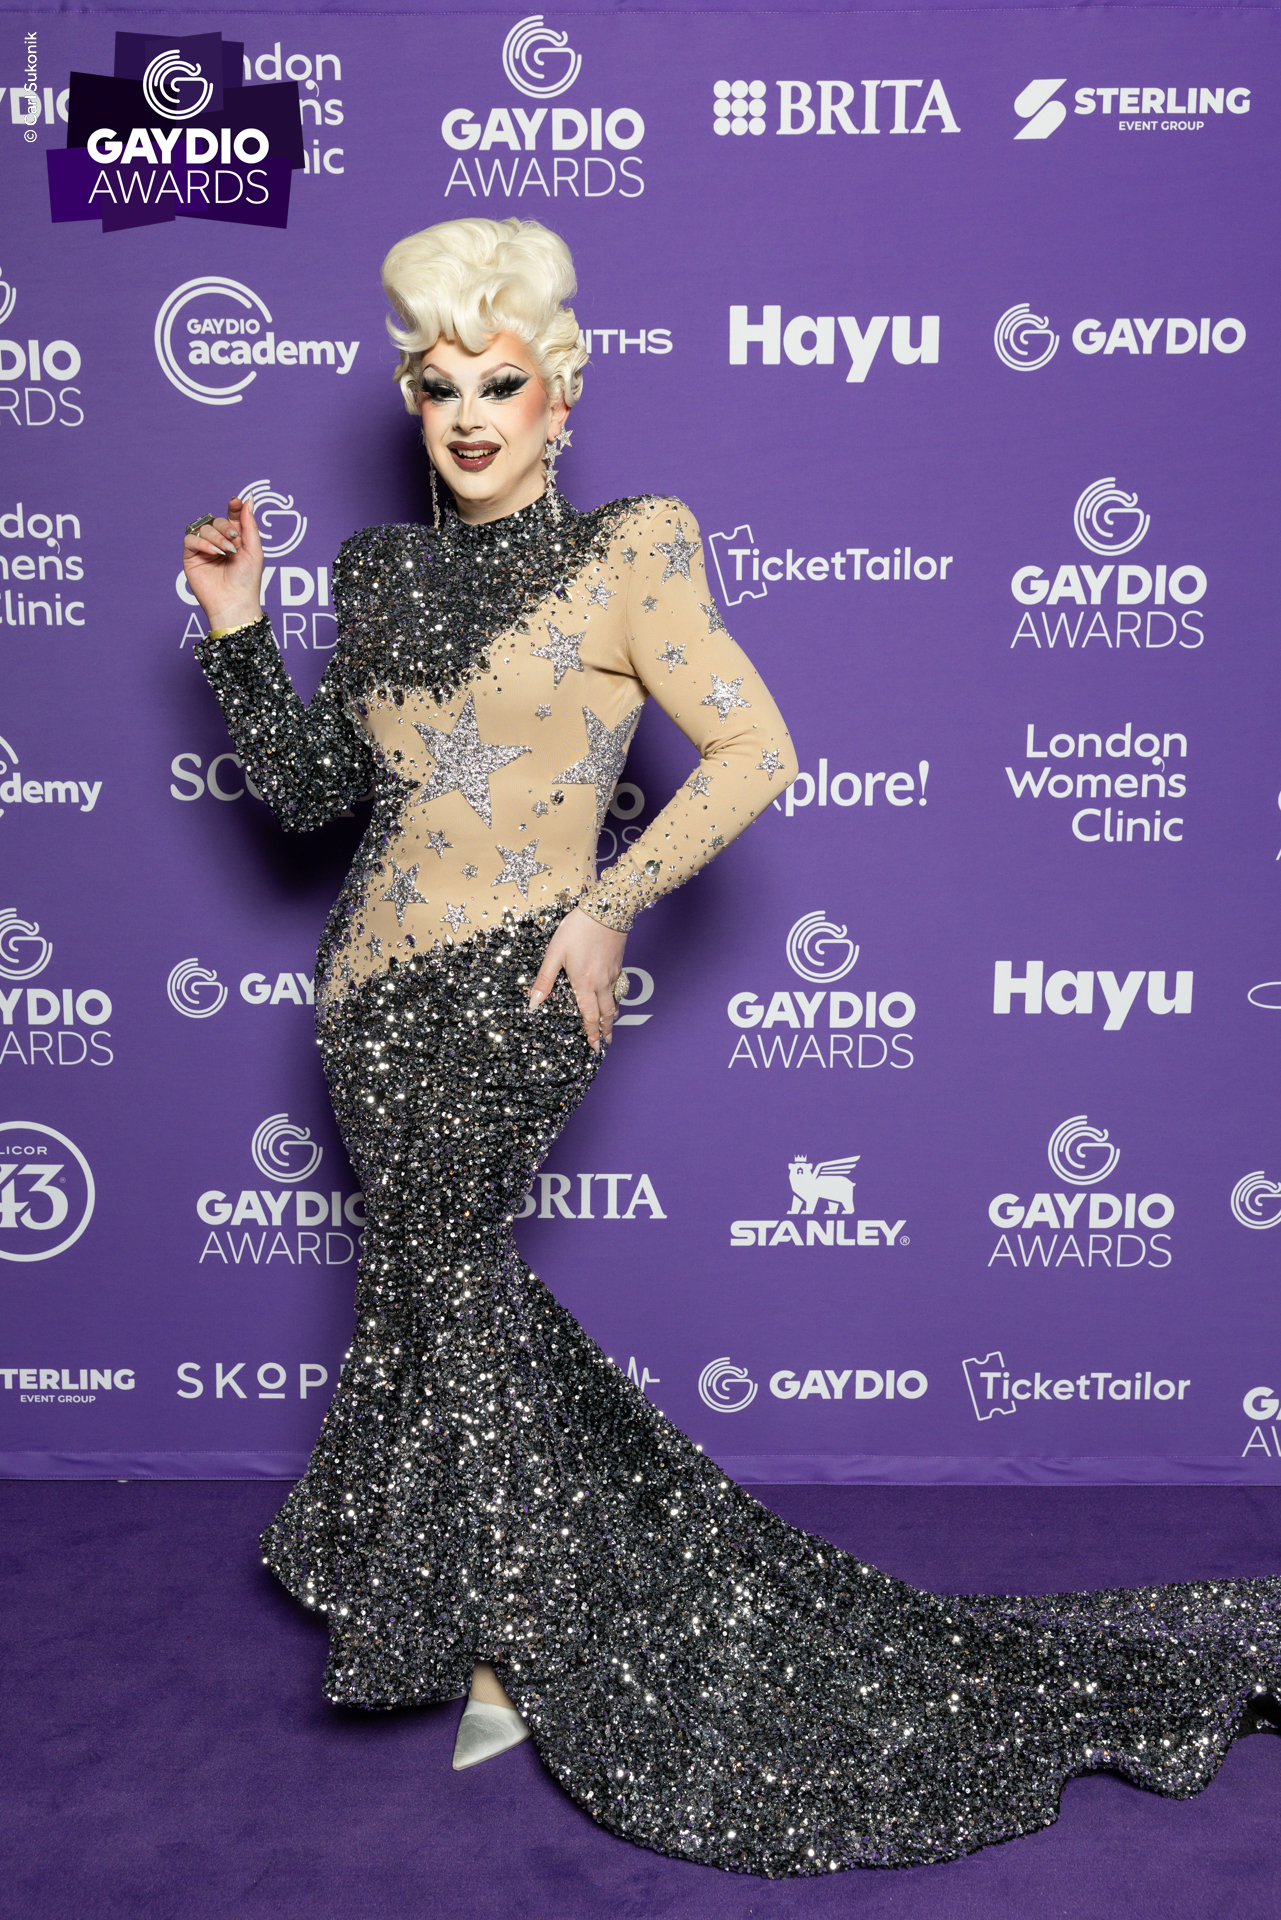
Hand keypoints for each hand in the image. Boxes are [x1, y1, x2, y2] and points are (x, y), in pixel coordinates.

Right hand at [182, 494, 264, 633]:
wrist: (235, 602)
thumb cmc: (247, 580)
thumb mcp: (254, 550)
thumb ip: (249, 524)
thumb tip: (247, 499)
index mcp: (235, 540)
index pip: (231, 516)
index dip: (233, 508)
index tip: (236, 502)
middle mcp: (219, 543)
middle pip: (216, 520)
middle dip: (224, 527)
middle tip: (233, 540)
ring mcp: (204, 550)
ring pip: (203, 528)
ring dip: (215, 537)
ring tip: (225, 552)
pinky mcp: (191, 557)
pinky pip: (190, 539)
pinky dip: (202, 543)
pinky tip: (214, 553)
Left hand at [528, 907, 626, 1050]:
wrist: (607, 910)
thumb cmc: (578, 930)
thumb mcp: (555, 953)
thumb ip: (545, 979)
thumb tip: (533, 1003)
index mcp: (585, 984)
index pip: (589, 1016)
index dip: (592, 1033)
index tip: (594, 1047)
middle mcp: (602, 983)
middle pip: (607, 1013)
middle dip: (606, 1030)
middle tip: (605, 1043)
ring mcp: (613, 974)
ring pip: (615, 1002)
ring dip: (613, 1017)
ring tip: (610, 1026)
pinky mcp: (618, 964)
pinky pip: (619, 989)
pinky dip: (617, 999)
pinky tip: (614, 997)